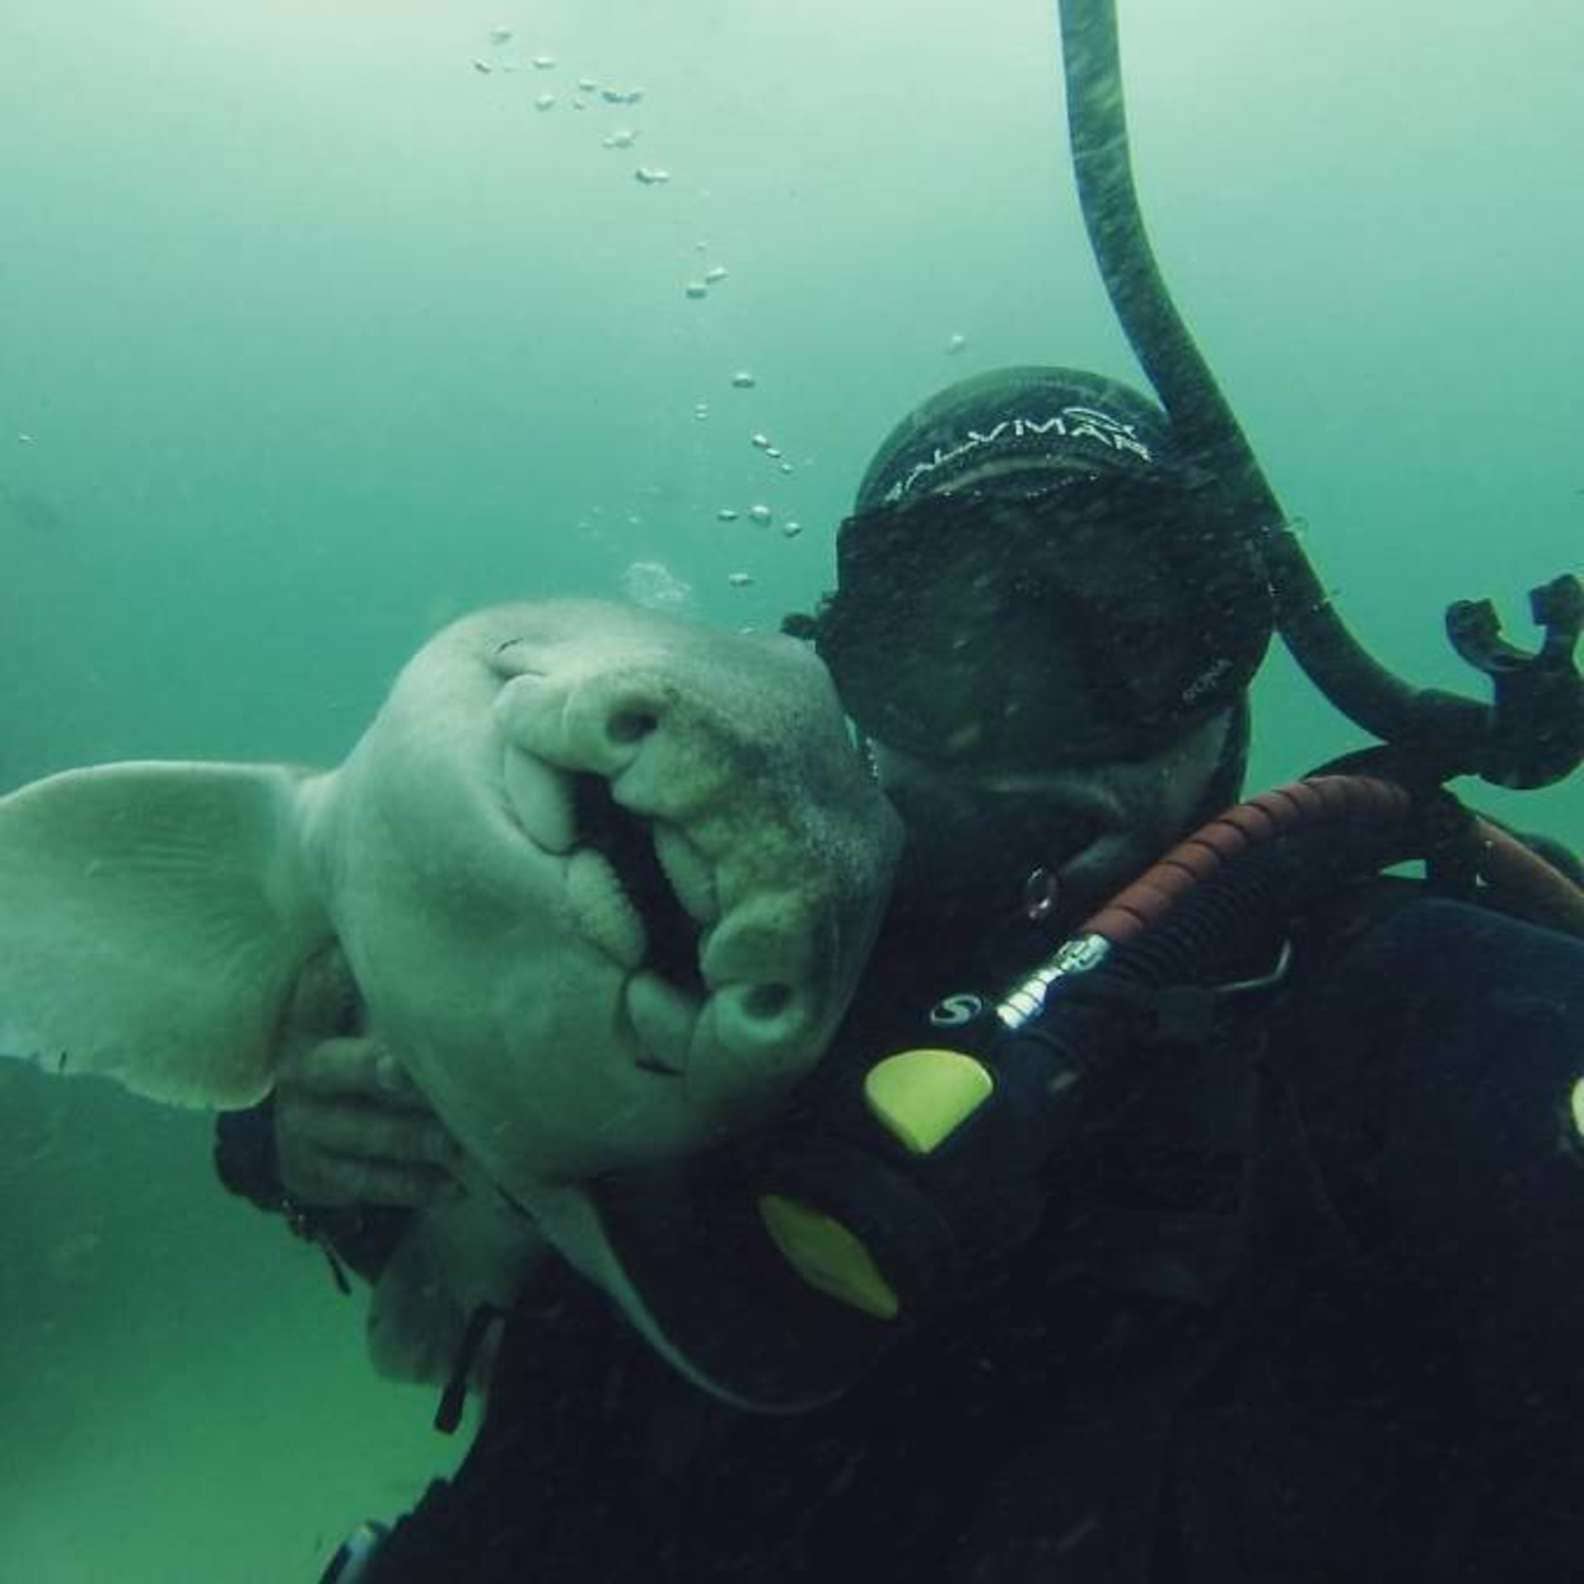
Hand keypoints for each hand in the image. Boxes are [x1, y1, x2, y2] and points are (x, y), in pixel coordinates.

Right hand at [272, 946, 464, 1207]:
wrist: (312, 1130)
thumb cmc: (361, 1052)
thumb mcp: (361, 1015)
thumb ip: (388, 986)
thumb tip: (459, 933)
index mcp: (308, 1022)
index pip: (317, 989)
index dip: (338, 974)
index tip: (361, 959)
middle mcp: (298, 1073)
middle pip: (336, 1069)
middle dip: (375, 1069)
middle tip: (409, 1068)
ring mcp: (302, 1128)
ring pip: (361, 1135)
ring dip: (413, 1139)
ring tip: (460, 1142)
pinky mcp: (312, 1174)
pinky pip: (365, 1184)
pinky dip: (411, 1185)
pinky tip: (452, 1184)